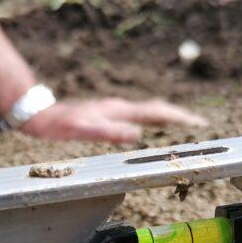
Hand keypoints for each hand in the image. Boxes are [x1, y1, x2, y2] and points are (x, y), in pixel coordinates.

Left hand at [21, 97, 207, 142]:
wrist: (41, 114)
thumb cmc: (60, 124)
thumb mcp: (84, 129)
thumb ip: (109, 132)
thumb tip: (135, 135)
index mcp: (118, 110)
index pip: (155, 112)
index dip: (177, 118)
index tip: (197, 123)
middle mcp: (118, 107)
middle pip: (156, 109)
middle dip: (179, 117)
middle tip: (200, 124)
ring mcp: (113, 110)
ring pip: (148, 111)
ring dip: (167, 117)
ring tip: (184, 124)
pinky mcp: (107, 114)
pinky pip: (137, 115)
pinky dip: (152, 119)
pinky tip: (151, 126)